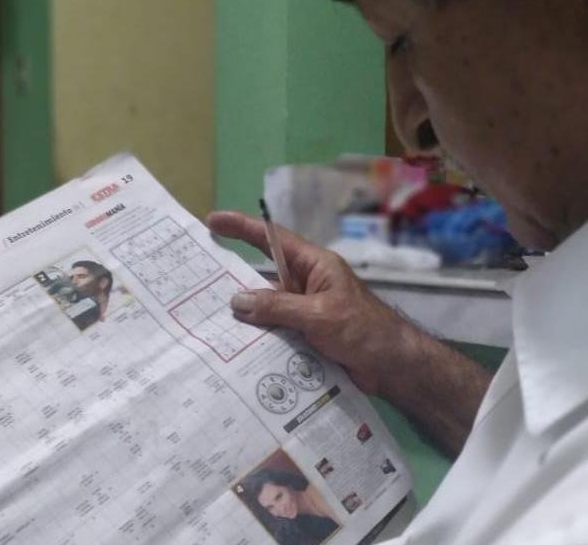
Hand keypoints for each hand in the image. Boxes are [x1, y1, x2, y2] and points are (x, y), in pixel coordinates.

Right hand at [206, 211, 418, 395]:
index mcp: (314, 265)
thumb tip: (236, 301)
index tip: (213, 221)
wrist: (393, 366)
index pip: (272, 239)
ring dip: (245, 318)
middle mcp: (306, 284)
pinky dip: (258, 339)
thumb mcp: (319, 315)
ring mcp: (306, 311)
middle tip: (195, 283)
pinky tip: (234, 351)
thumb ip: (278, 307)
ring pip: (266, 309)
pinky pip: (275, 332)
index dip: (242, 227)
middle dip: (233, 280)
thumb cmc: (363, 330)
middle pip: (263, 277)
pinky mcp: (306, 336)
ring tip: (207, 324)